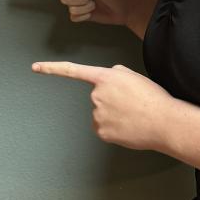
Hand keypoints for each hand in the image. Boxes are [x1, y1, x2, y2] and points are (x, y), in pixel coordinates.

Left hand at [31, 60, 176, 150]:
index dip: (52, 68)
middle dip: (111, 101)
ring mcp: (97, 115)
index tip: (36, 67)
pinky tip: (129, 127)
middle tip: (131, 104)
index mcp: (105, 77)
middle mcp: (96, 95)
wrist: (163, 121)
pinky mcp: (102, 132)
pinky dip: (115, 129)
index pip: (73, 71)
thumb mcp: (134, 76)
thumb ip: (117, 74)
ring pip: (101, 114)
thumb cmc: (153, 98)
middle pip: (98, 98)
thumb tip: (110, 80)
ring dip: (114, 115)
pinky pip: (105, 129)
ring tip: (133, 116)